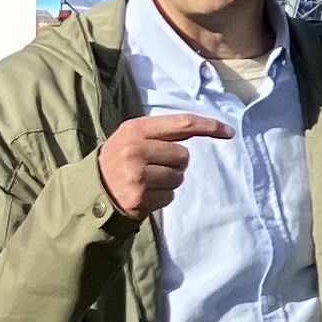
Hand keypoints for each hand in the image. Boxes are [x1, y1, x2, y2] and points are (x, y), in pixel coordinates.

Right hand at [98, 110, 231, 219]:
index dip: (208, 126)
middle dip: (175, 162)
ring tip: (147, 179)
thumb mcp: (134, 136)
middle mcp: (135, 150)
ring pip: (179, 177)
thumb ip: (163, 131)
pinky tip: (144, 192)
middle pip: (184, 156)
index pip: (182, 124)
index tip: (229, 132)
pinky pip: (170, 195)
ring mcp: (137, 175)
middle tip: (153, 165)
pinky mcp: (140, 198)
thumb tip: (207, 128)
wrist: (93, 188)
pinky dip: (162, 196)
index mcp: (135, 129)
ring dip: (169, 180)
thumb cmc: (121, 158)